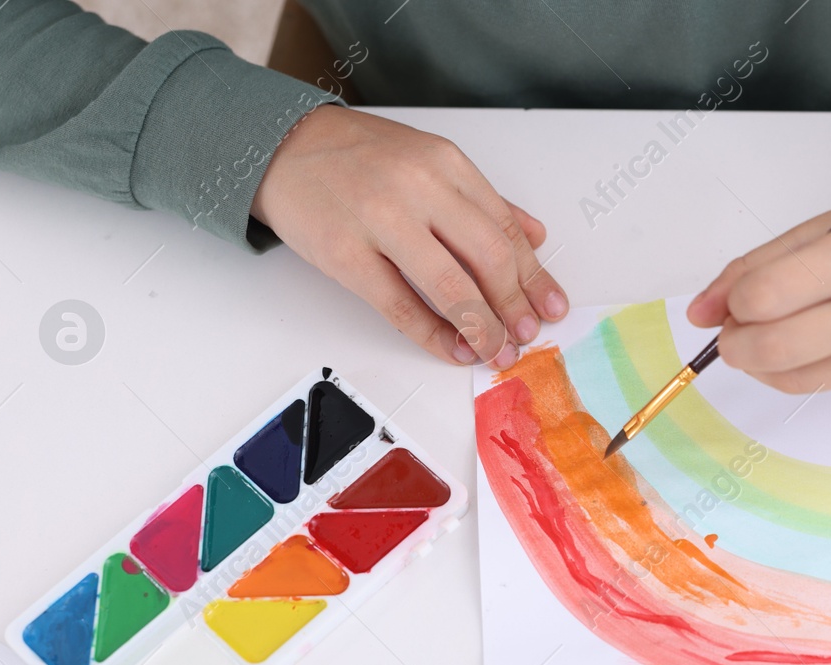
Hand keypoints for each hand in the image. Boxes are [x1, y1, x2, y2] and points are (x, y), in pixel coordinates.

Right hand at [251, 105, 567, 368]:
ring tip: (496, 351)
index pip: (504, 228)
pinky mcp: (347, 255)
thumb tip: (532, 235)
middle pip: (487, 258)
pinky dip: (433, 335)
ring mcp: (382, 221)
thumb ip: (482, 199)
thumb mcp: (428, 159)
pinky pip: (400, 306)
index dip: (534, 275)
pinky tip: (453, 349)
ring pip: (450, 286)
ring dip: (482, 328)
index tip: (550, 305)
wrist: (280, 146)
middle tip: (526, 335)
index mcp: (445, 164)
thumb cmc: (356, 156)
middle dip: (514, 306)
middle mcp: (419, 188)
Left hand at [687, 157, 830, 395]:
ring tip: (774, 329)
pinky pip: (825, 386)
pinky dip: (806, 367)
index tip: (732, 299)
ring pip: (793, 379)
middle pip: (773, 351)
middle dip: (735, 344)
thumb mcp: (828, 226)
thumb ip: (759, 266)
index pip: (765, 298)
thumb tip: (700, 310)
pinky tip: (823, 337)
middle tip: (733, 329)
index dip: (732, 304)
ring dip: (764, 361)